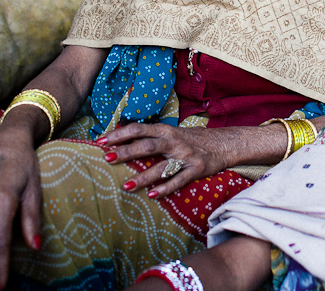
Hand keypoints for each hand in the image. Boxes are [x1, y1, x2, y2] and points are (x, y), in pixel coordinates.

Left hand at [98, 123, 238, 198]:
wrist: (225, 143)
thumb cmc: (193, 139)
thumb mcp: (172, 133)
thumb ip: (152, 136)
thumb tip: (124, 137)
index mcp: (165, 131)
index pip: (138, 129)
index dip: (119, 134)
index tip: (100, 140)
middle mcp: (174, 141)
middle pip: (146, 146)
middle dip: (126, 152)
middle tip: (107, 158)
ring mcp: (185, 156)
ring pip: (162, 166)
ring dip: (143, 176)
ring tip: (126, 186)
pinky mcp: (196, 169)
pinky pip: (179, 180)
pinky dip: (166, 188)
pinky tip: (153, 195)